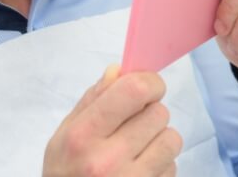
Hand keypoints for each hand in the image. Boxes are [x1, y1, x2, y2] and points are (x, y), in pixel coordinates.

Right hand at [43, 65, 181, 175]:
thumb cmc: (64, 171)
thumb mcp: (65, 133)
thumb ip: (92, 99)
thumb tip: (119, 70)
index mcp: (84, 134)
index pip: (135, 91)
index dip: (149, 81)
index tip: (147, 86)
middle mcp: (108, 160)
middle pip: (158, 113)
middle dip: (150, 112)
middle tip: (134, 123)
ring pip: (171, 139)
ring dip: (159, 139)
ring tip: (138, 148)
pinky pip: (173, 167)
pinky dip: (162, 165)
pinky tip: (140, 170)